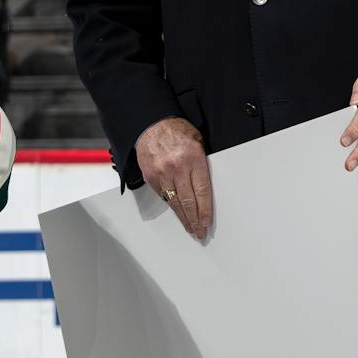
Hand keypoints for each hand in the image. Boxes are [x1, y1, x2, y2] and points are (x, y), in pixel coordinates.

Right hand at [136, 116, 212, 239]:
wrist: (151, 124)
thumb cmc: (176, 131)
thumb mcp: (198, 142)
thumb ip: (202, 164)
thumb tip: (206, 186)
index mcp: (193, 158)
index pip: (202, 191)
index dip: (205, 210)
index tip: (207, 222)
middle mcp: (177, 167)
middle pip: (188, 201)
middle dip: (195, 220)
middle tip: (200, 232)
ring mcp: (162, 174)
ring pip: (175, 203)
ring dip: (183, 218)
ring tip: (190, 228)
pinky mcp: (151, 178)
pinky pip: (163, 197)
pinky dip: (172, 206)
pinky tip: (178, 213)